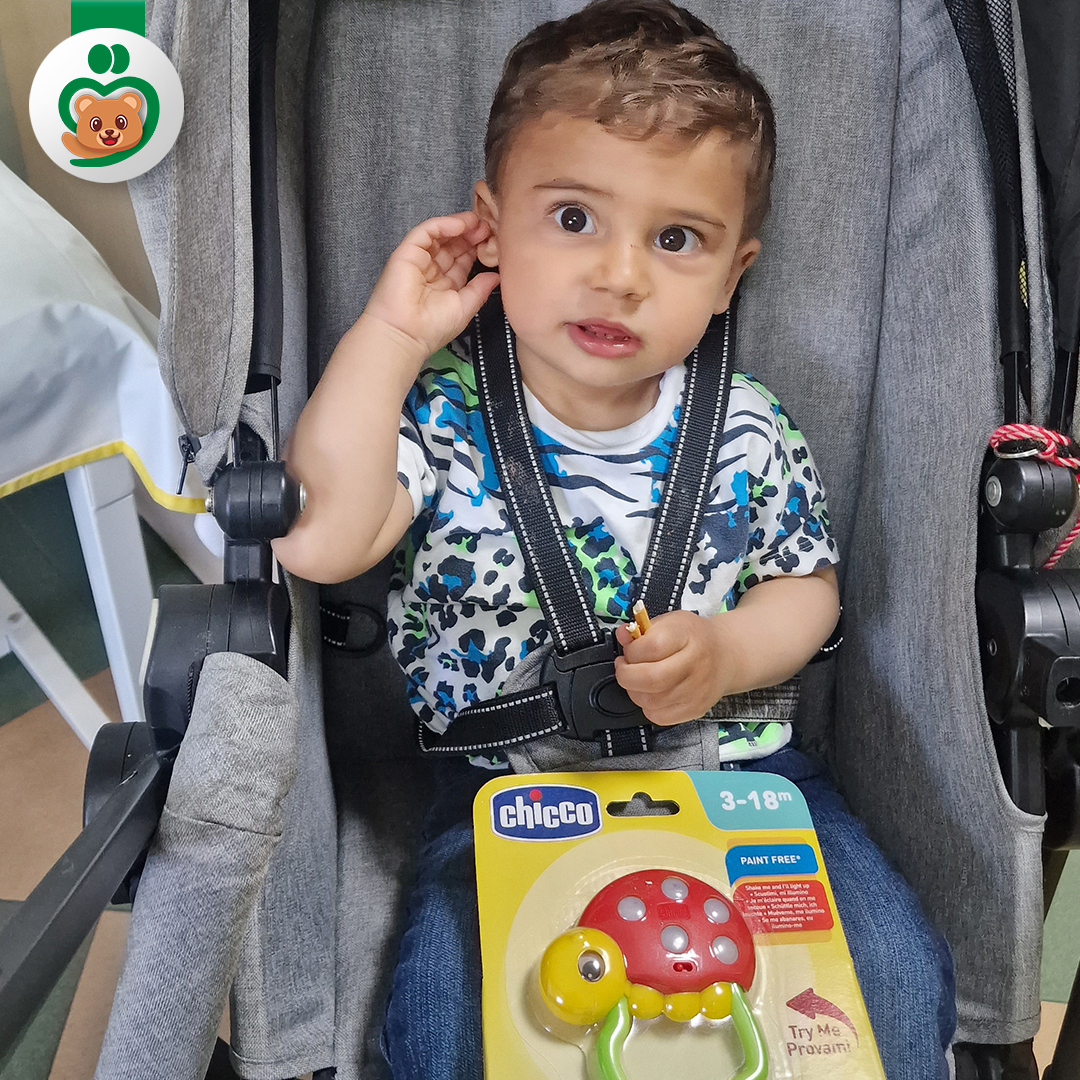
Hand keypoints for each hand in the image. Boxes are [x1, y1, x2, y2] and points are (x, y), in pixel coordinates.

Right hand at [363, 211, 499, 360]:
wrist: (406, 334)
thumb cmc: (433, 328)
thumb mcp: (465, 307)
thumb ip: (480, 290)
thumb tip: (496, 276)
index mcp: (445, 284)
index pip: (462, 260)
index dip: (477, 249)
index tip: (493, 242)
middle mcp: (431, 271)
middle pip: (452, 245)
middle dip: (471, 235)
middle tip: (488, 227)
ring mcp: (418, 260)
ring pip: (440, 235)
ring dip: (460, 226)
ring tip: (478, 222)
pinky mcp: (407, 252)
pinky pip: (426, 232)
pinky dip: (443, 224)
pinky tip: (461, 224)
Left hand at [613, 610, 731, 725]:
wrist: (725, 655)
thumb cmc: (694, 637)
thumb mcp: (670, 622)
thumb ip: (643, 630)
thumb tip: (621, 635)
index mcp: (688, 636)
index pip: (652, 647)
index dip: (631, 651)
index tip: (628, 649)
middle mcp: (696, 664)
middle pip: (651, 679)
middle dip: (626, 675)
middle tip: (624, 667)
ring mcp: (697, 690)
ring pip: (651, 701)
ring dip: (634, 691)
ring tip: (638, 679)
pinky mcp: (695, 709)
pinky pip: (659, 717)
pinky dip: (647, 706)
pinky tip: (651, 693)